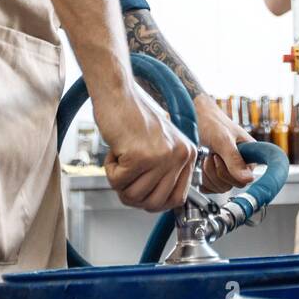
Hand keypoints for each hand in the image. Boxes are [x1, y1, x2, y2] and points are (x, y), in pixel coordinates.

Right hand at [93, 83, 196, 211]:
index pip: (177, 199)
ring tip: (122, 157)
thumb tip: (160, 204)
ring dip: (119, 181)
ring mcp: (162, 157)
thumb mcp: (162, 146)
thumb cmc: (134, 118)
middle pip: (152, 203)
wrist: (119, 94)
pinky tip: (116, 150)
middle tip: (125, 174)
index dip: (154, 201)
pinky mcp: (140, 156)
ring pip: (133, 196)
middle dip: (132, 194)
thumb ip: (166, 173)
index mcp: (188, 154)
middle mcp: (180, 156)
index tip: (142, 191)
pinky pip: (117, 182)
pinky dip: (110, 170)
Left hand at [194, 94, 255, 192]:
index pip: (245, 179)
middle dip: (217, 172)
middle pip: (232, 185)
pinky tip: (203, 168)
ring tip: (207, 157)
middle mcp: (242, 163)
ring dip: (209, 175)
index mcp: (251, 155)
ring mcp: (230, 169)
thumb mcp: (223, 140)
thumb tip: (248, 179)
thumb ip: (234, 160)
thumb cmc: (212, 122)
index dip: (230, 174)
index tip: (220, 158)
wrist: (197, 116)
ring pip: (221, 187)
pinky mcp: (217, 172)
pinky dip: (205, 181)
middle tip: (212, 155)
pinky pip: (213, 187)